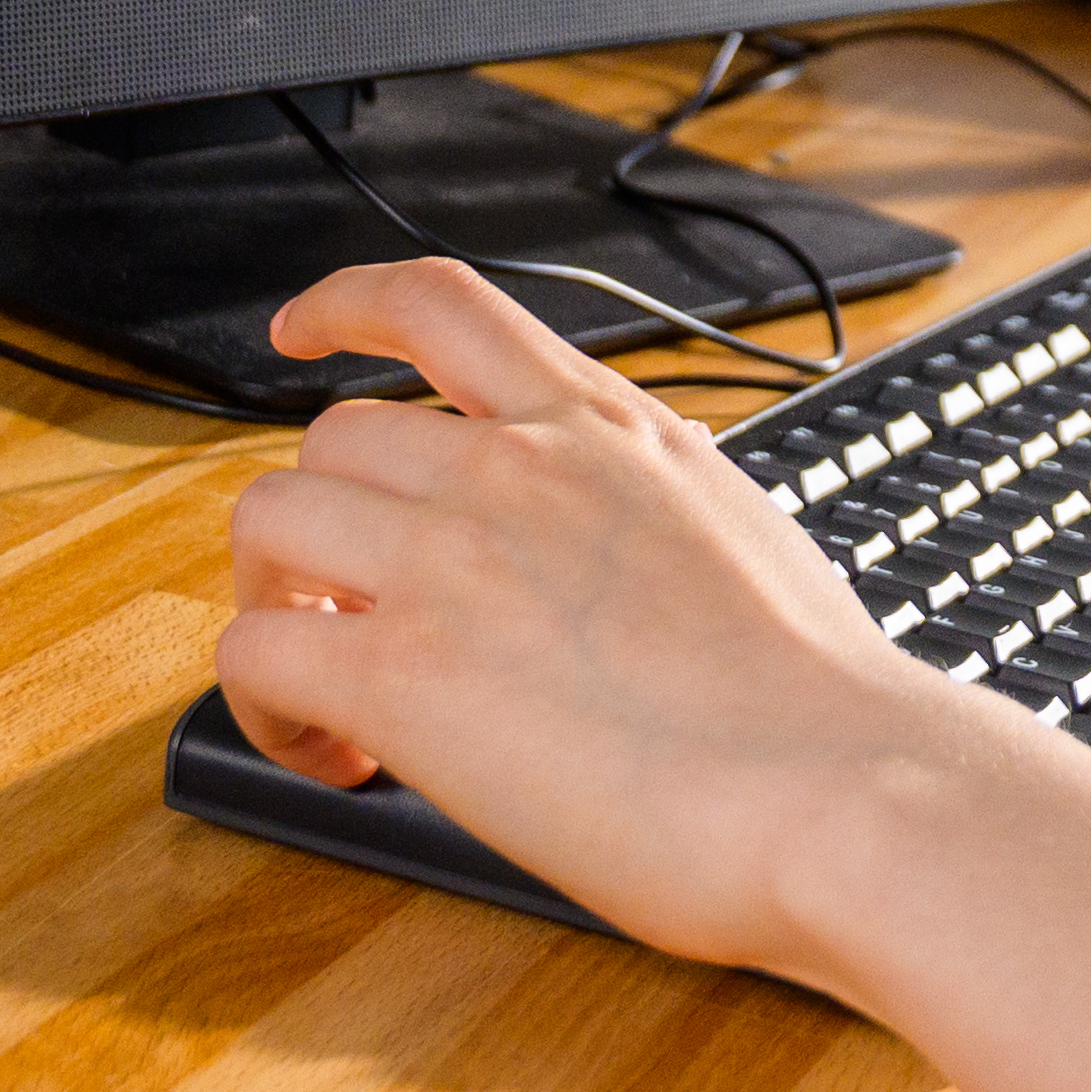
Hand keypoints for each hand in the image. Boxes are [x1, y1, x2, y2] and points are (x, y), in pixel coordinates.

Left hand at [212, 258, 1041, 988]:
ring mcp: (450, 558)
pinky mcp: (400, 669)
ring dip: (279, 600)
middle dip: (322, 524)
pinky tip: (336, 754)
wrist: (836, 787)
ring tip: (330, 689)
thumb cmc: (817, 701)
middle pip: (331, 439)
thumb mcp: (735, 527)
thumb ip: (646, 502)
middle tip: (353, 612)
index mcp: (604, 427)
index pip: (438, 304)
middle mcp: (515, 467)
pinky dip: (268, 707)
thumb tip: (613, 541)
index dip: (345, 304)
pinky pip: (254, 648)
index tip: (303, 329)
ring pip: (268, 521)